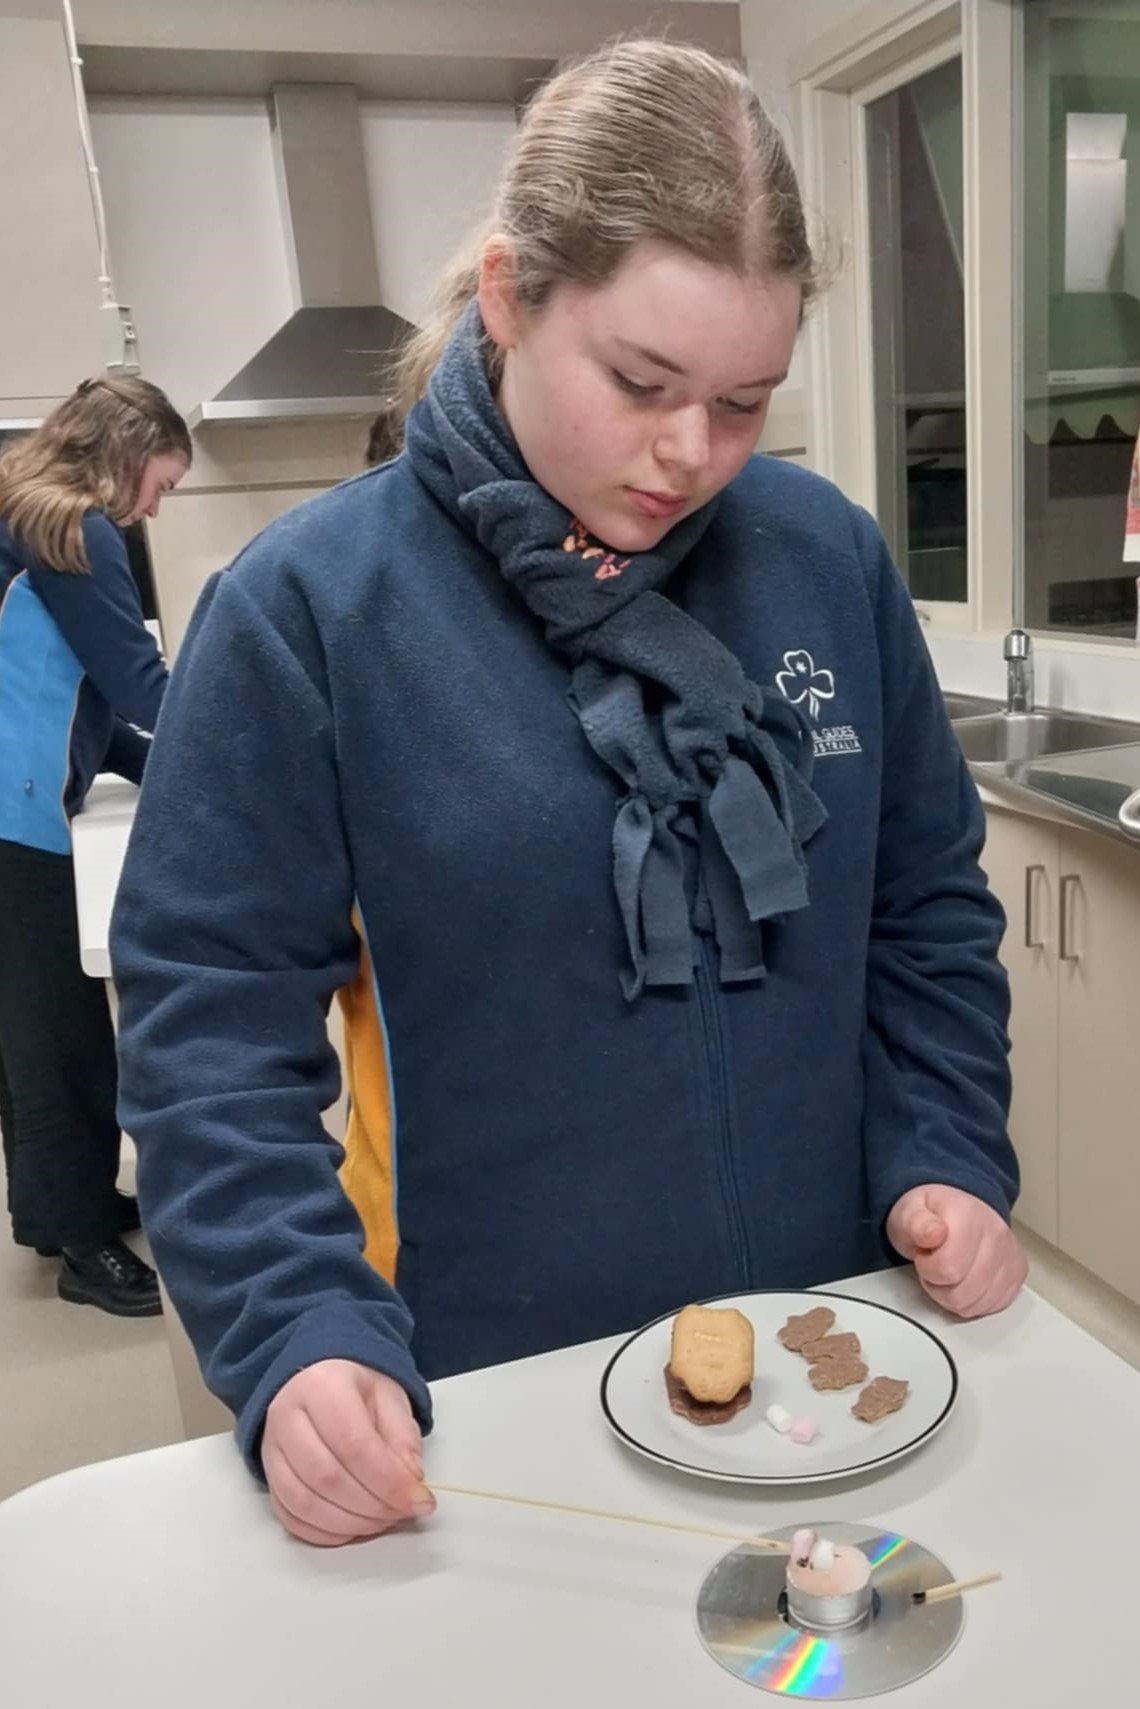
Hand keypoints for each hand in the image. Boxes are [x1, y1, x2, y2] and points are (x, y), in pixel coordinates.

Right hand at [262, 1359, 434, 1546]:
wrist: (321, 1380)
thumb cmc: (358, 1389)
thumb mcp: (391, 1398)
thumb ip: (404, 1439)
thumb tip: (410, 1483)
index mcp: (322, 1385)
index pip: (353, 1444)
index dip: (389, 1481)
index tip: (418, 1500)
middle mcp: (287, 1415)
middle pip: (326, 1477)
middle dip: (371, 1506)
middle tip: (402, 1512)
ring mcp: (271, 1448)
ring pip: (304, 1503)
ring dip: (350, 1523)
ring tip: (382, 1520)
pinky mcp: (268, 1476)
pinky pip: (290, 1517)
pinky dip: (325, 1532)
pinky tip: (354, 1527)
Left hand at [886, 1184, 1026, 1318]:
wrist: (956, 1211)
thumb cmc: (932, 1215)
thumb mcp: (909, 1211)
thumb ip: (915, 1222)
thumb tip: (932, 1233)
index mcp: (968, 1215)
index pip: (948, 1269)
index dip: (927, 1269)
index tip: (925, 1256)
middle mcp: (996, 1233)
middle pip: (961, 1293)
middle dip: (938, 1285)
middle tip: (935, 1265)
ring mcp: (1010, 1255)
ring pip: (975, 1304)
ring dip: (954, 1295)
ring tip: (949, 1272)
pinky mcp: (1018, 1273)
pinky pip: (991, 1307)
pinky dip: (972, 1301)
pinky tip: (965, 1280)